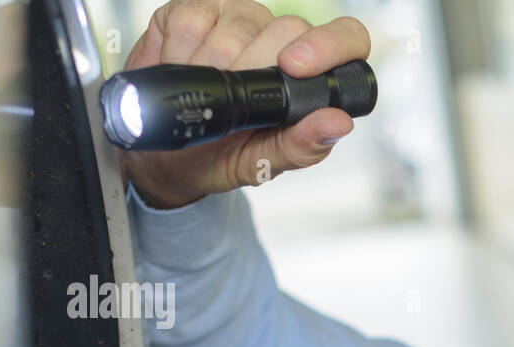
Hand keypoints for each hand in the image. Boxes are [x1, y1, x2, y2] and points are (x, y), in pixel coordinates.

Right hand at [119, 0, 369, 208]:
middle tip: (233, 107)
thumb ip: (303, 146)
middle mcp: (283, 40)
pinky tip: (181, 71)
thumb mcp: (263, 163)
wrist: (165, 154)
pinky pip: (193, 18)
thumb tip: (338, 123)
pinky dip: (180, 52)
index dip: (328, 46)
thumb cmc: (221, 155)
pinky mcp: (201, 8)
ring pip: (236, 27)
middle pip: (286, 30)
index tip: (294, 68)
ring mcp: (243, 19)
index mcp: (312, 76)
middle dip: (251, 75)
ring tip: (204, 95)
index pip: (348, 38)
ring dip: (210, 70)